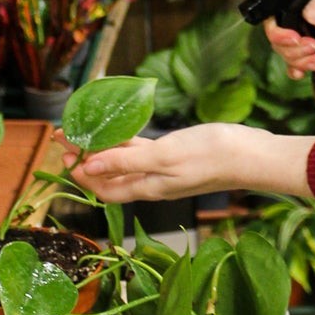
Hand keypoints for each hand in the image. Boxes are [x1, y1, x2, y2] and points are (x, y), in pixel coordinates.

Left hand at [62, 124, 240, 203]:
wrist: (251, 155)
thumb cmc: (211, 156)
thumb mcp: (164, 156)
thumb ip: (125, 162)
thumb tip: (87, 168)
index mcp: (147, 187)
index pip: (102, 188)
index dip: (80, 174)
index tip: (64, 151)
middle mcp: (151, 181)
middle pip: (109, 174)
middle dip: (85, 157)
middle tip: (66, 133)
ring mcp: (163, 168)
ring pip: (124, 160)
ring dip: (103, 147)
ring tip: (85, 127)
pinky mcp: (175, 154)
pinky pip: (143, 150)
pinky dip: (127, 140)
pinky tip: (119, 127)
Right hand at [266, 0, 314, 78]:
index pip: (274, 7)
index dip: (279, 28)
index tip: (298, 39)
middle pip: (277, 30)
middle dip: (291, 48)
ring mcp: (308, 19)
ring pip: (287, 46)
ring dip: (298, 59)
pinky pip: (298, 55)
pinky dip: (298, 65)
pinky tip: (305, 72)